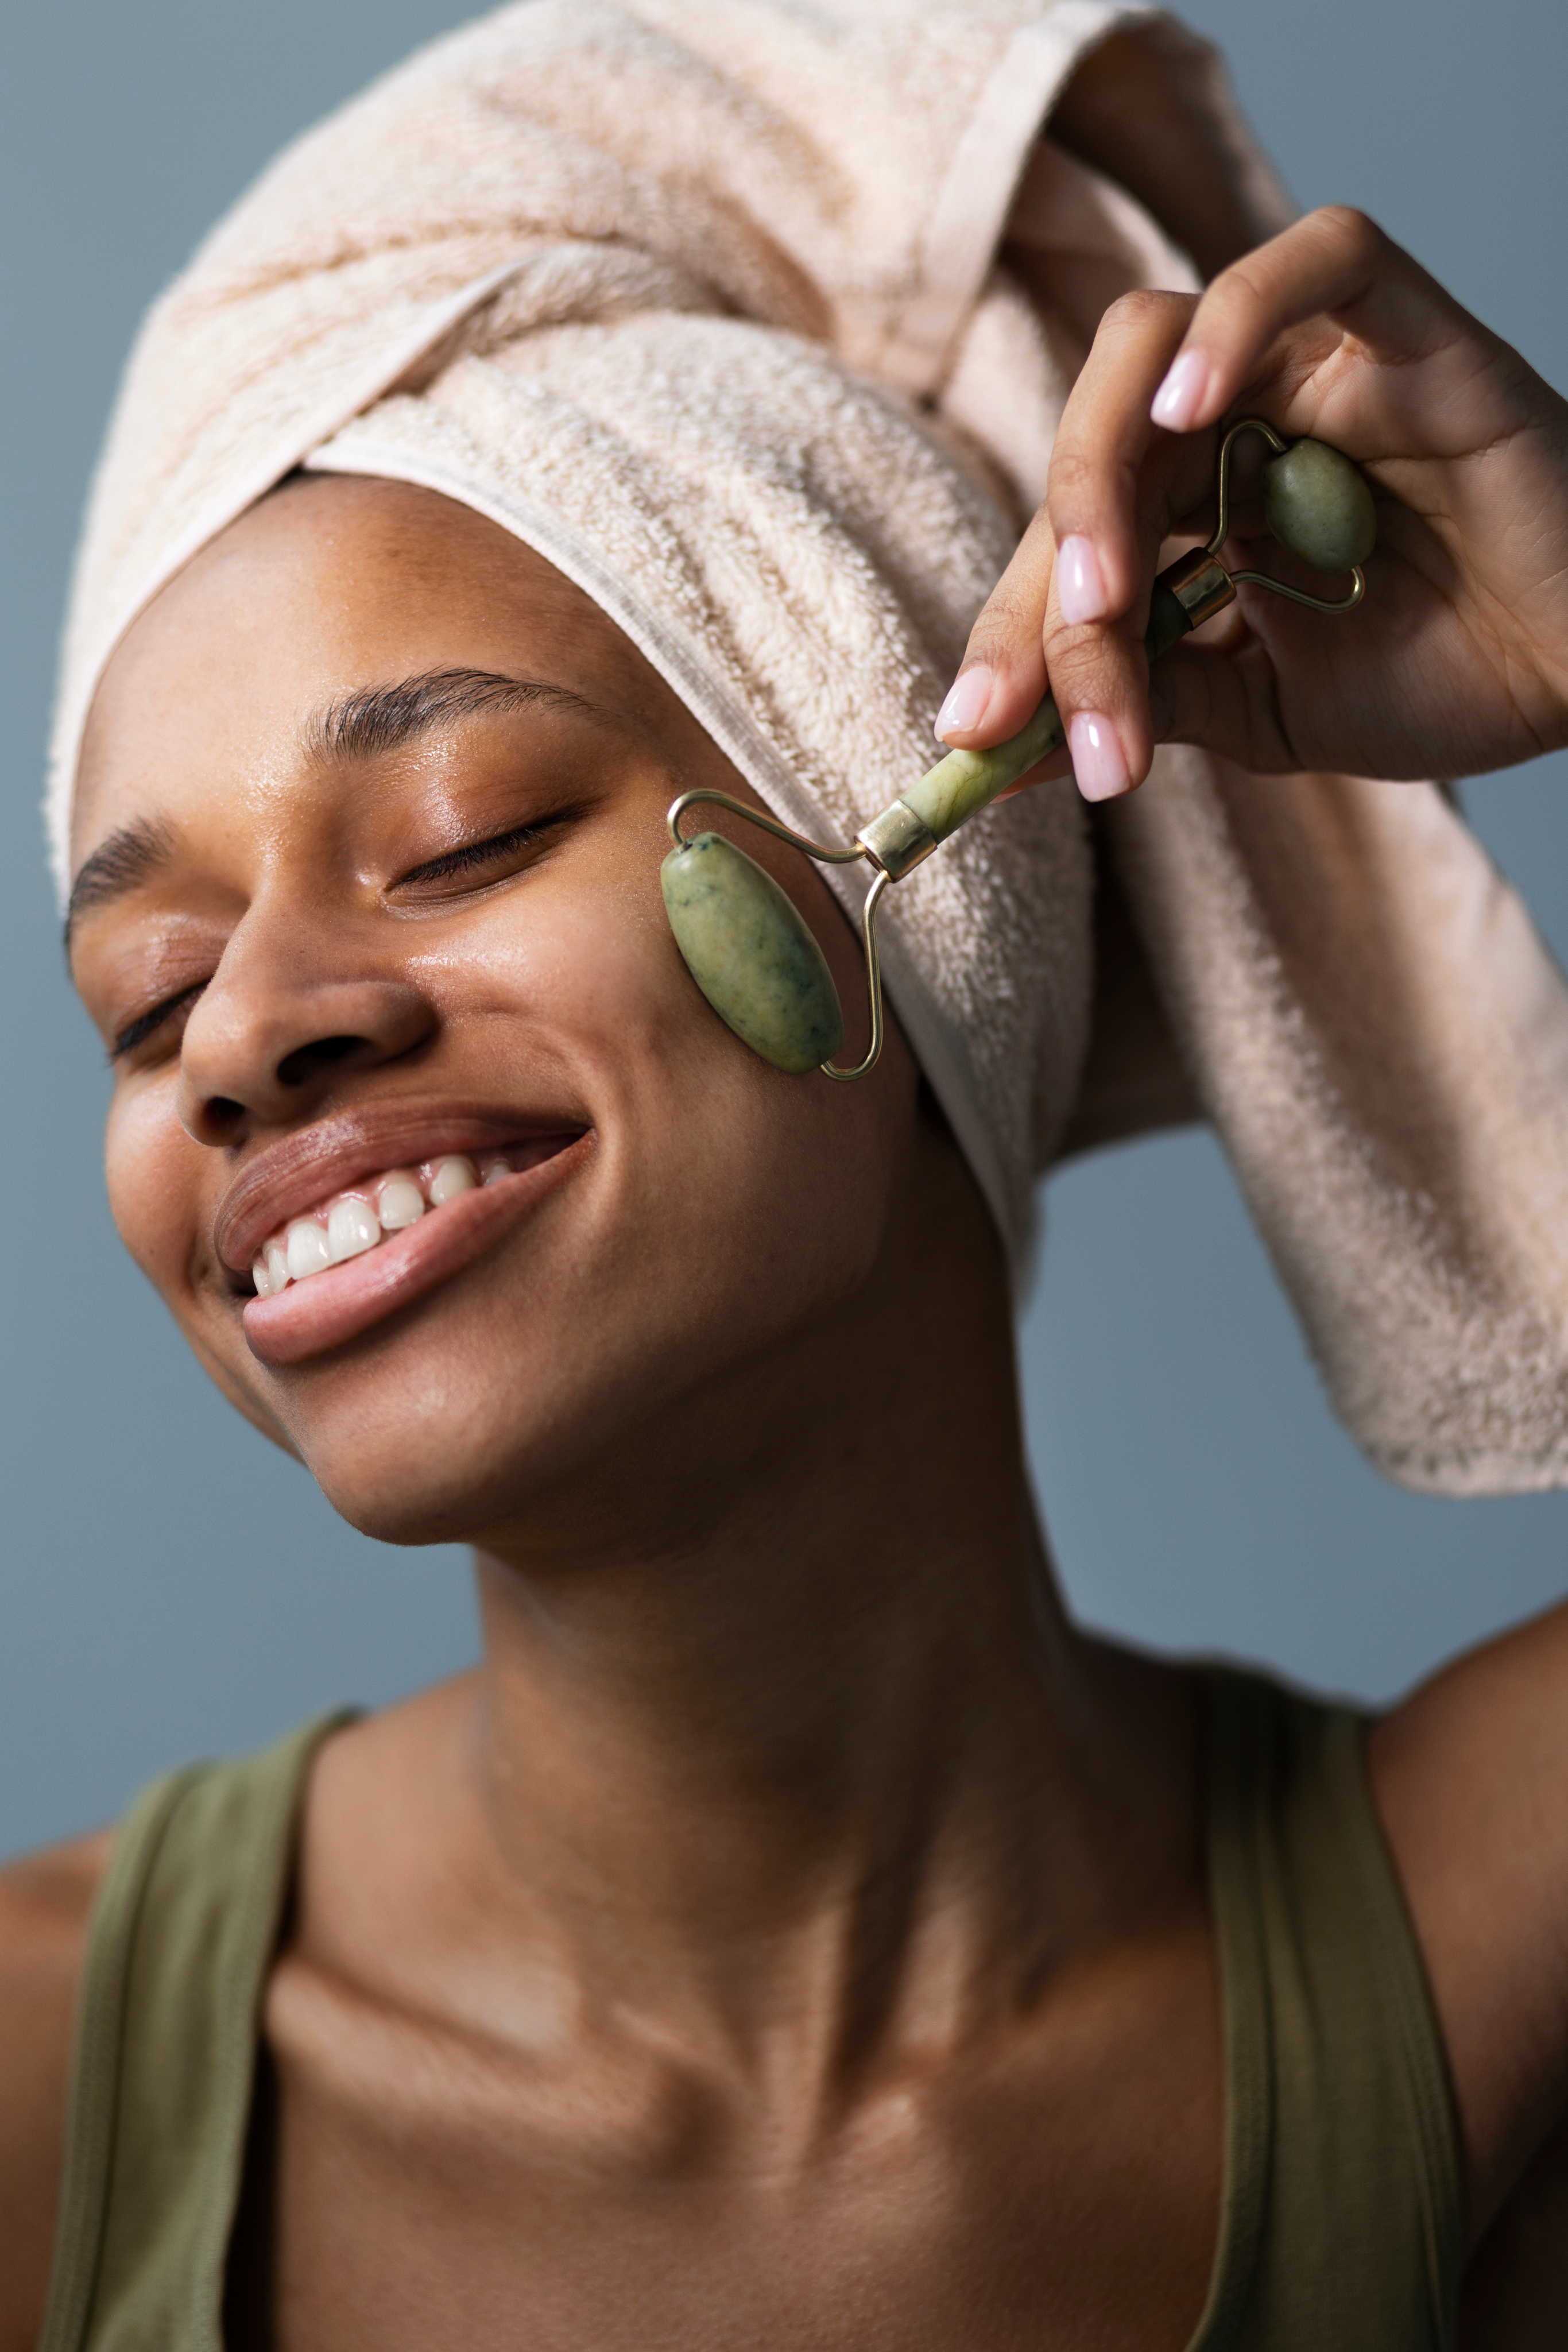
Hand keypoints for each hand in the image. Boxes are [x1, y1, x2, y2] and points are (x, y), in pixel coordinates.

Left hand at [936, 208, 1567, 796]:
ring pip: (1152, 346)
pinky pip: (1318, 261)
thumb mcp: (1260, 715)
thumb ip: (1145, 706)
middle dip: (1041, 588)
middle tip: (1024, 702)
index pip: (1068, 539)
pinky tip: (1189, 410)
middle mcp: (1238, 413)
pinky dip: (1242, 318)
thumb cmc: (1444, 674)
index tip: (973, 736)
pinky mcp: (1409, 328)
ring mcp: (1318, 362)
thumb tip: (995, 754)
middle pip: (1089, 451)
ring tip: (1100, 589)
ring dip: (1099, 472)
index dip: (1012, 635)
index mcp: (1195, 497)